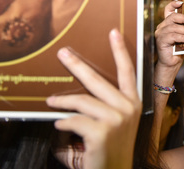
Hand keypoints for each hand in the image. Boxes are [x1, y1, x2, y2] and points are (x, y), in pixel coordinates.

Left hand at [46, 29, 141, 168]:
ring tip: (51, 100)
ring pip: (82, 100)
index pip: (128, 71)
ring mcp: (117, 119)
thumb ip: (99, 107)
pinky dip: (63, 122)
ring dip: (62, 100)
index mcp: (133, 103)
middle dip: (78, 65)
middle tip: (63, 53)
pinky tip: (59, 125)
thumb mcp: (112, 125)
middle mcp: (128, 107)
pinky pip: (74, 120)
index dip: (120, 50)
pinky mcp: (102, 131)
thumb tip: (75, 91)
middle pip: (99, 79)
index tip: (112, 32)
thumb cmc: (110, 151)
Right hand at [154, 0, 183, 70]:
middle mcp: (162, 26)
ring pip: (173, 27)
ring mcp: (160, 33)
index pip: (168, 10)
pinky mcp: (160, 41)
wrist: (172, 62)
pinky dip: (182, 38)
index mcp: (168, 23)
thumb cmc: (179, 49)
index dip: (173, 4)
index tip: (181, 2)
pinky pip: (172, 36)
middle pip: (172, 17)